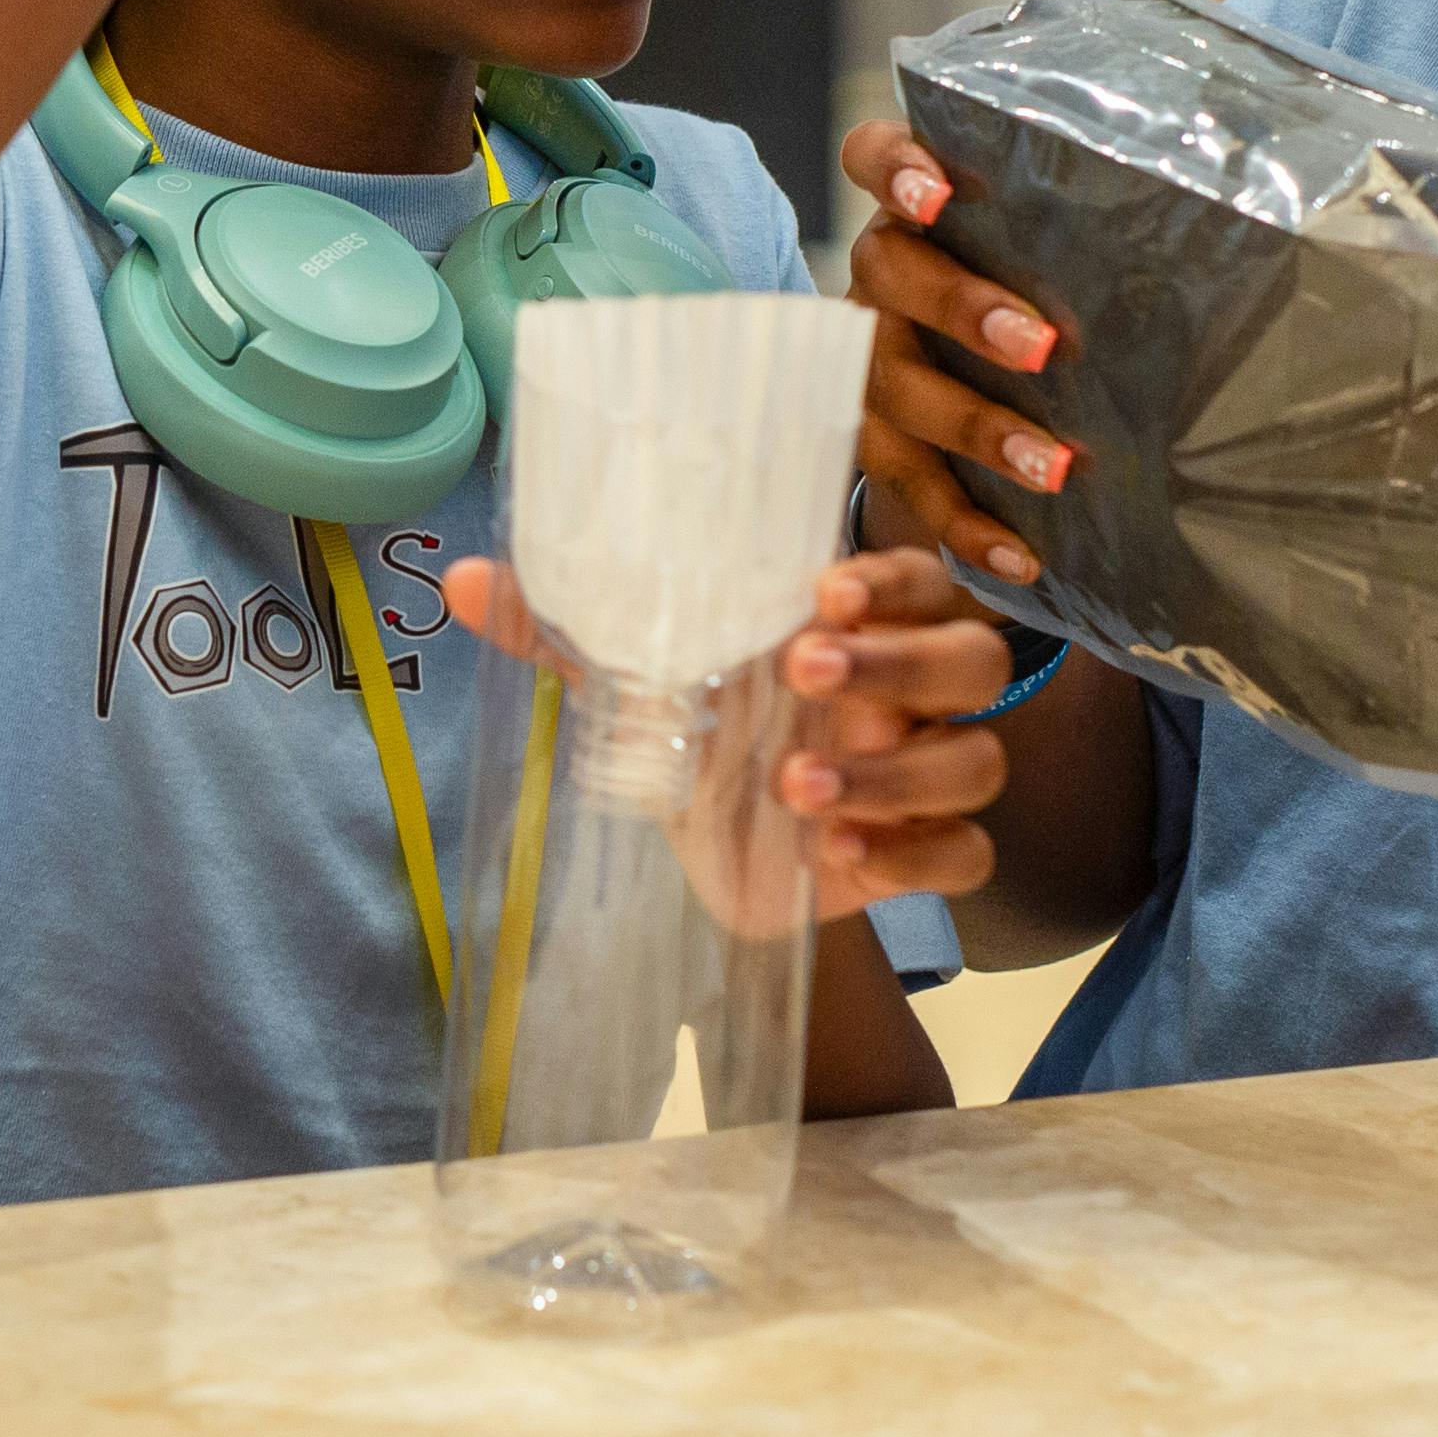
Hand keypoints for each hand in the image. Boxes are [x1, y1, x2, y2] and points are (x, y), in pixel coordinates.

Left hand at [439, 548, 1011, 915]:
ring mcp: (926, 773)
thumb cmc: (700, 733)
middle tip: (805, 674)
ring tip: (796, 790)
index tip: (822, 592)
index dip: (889, 580)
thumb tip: (460, 579)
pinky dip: (913, 857)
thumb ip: (564, 632)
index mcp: (859, 625)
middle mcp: (910, 691)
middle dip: (899, 662)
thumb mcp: (633, 683)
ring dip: (896, 774)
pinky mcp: (923, 856)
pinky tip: (839, 859)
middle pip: (973, 656)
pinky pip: (966, 855)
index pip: (918, 577)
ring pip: (977, 760)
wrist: (716, 856)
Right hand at [838, 121, 1070, 589]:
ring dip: (975, 428)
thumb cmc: (1034, 294)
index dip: (895, 169)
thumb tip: (1247, 179)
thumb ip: (1096, 223)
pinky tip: (1021, 556)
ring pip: (896, 387)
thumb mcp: (1050, 250)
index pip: (872, 159)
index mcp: (914, 213)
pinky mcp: (874, 441)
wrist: (966, 393)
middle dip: (963, 309)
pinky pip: (909, 486)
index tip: (938, 195)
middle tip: (1042, 347)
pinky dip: (964, 523)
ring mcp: (869, 360)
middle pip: (890, 274)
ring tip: (1054, 467)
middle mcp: (879, 278)